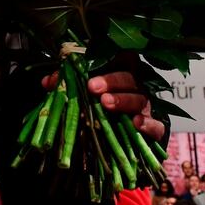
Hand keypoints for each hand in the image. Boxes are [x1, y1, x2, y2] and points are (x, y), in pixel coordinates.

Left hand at [42, 70, 165, 140]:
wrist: (125, 146)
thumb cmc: (103, 112)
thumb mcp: (84, 97)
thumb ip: (69, 86)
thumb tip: (48, 82)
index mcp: (121, 75)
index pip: (122, 58)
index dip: (110, 58)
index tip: (94, 62)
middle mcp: (136, 88)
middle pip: (129, 78)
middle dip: (110, 81)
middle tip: (92, 86)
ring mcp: (147, 108)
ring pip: (140, 99)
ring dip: (123, 100)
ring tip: (105, 103)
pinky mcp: (154, 129)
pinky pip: (156, 125)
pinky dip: (148, 124)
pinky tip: (136, 123)